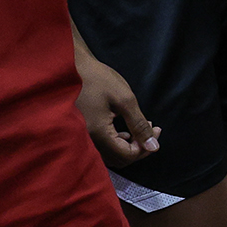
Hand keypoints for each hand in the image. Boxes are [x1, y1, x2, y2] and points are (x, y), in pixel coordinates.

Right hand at [74, 48, 158, 167]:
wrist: (69, 67)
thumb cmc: (97, 79)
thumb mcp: (125, 99)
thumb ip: (139, 125)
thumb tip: (153, 147)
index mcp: (97, 134)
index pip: (126, 156)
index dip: (145, 147)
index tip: (156, 130)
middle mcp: (86, 141)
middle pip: (118, 159)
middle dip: (139, 147)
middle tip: (151, 130)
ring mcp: (81, 138)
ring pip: (110, 155)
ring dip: (128, 145)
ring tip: (139, 128)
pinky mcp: (81, 133)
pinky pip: (101, 148)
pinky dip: (116, 142)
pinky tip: (123, 130)